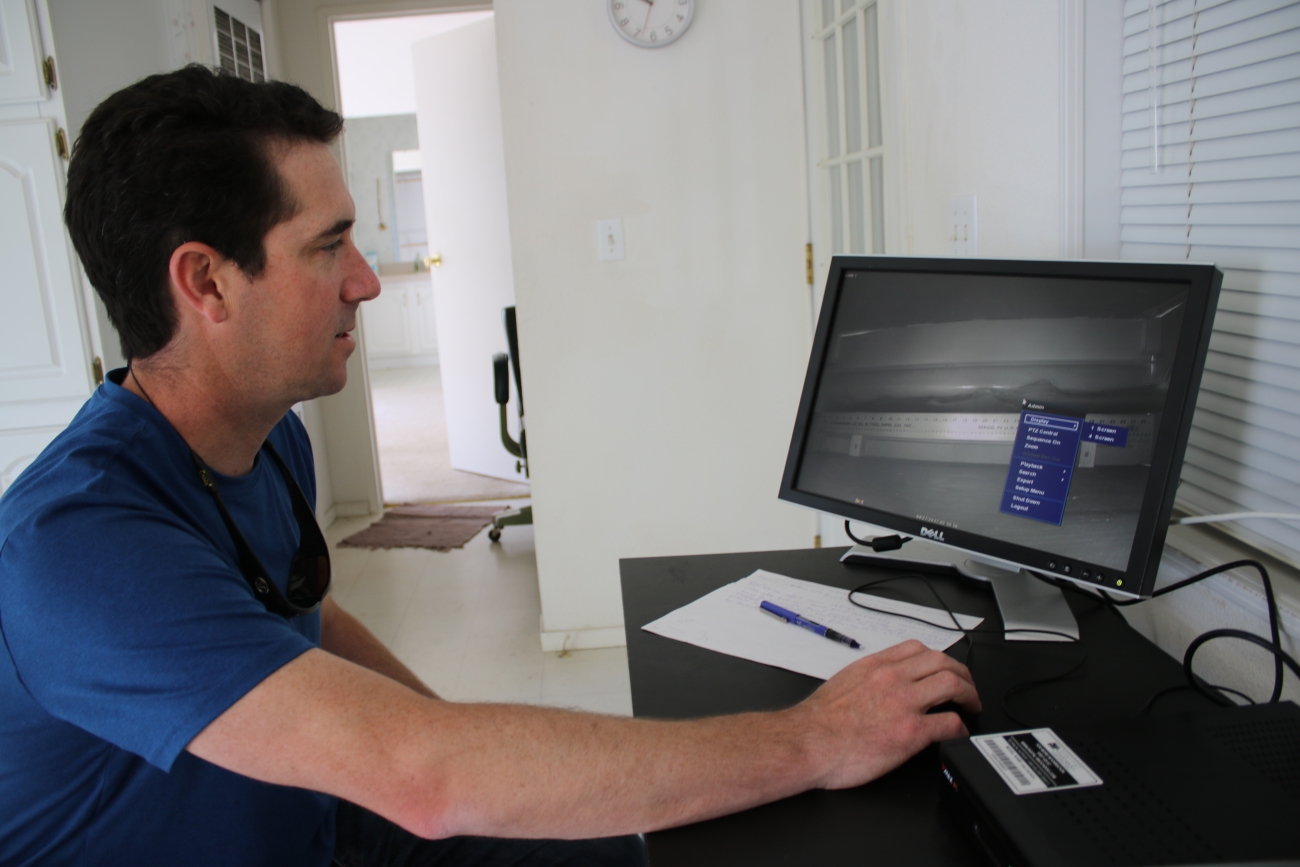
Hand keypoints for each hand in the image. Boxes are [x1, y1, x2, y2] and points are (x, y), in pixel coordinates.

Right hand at [793, 639, 980, 789]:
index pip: (917, 648)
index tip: (943, 668)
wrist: (809, 743)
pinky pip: (950, 723)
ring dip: (969, 695)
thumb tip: (879, 684)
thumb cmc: (819, 721)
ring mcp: (904, 703)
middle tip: (967, 688)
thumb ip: (868, 677)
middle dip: (962, 674)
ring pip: (952, 684)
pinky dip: (960, 728)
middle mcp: (892, 678)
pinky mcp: (911, 731)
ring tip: (971, 706)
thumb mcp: (843, 682)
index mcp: (875, 666)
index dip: (938, 658)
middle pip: (942, 662)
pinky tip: (959, 734)